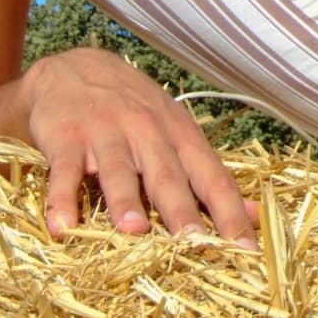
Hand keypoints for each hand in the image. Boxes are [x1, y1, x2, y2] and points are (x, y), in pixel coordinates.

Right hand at [22, 47, 260, 248]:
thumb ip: (209, 176)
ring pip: (118, 170)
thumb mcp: (178, 134)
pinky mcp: (66, 137)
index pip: (212, 177)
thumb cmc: (136, 110)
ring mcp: (105, 133)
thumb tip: (254, 214)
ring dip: (126, 201)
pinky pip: (64, 170)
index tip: (245, 248)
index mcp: (181, 136)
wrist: (75, 68)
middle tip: (193, 241)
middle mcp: (148, 132)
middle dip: (182, 208)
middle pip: (167, 175)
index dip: (229, 212)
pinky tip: (62, 226)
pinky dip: (62, 198)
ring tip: (134, 231)